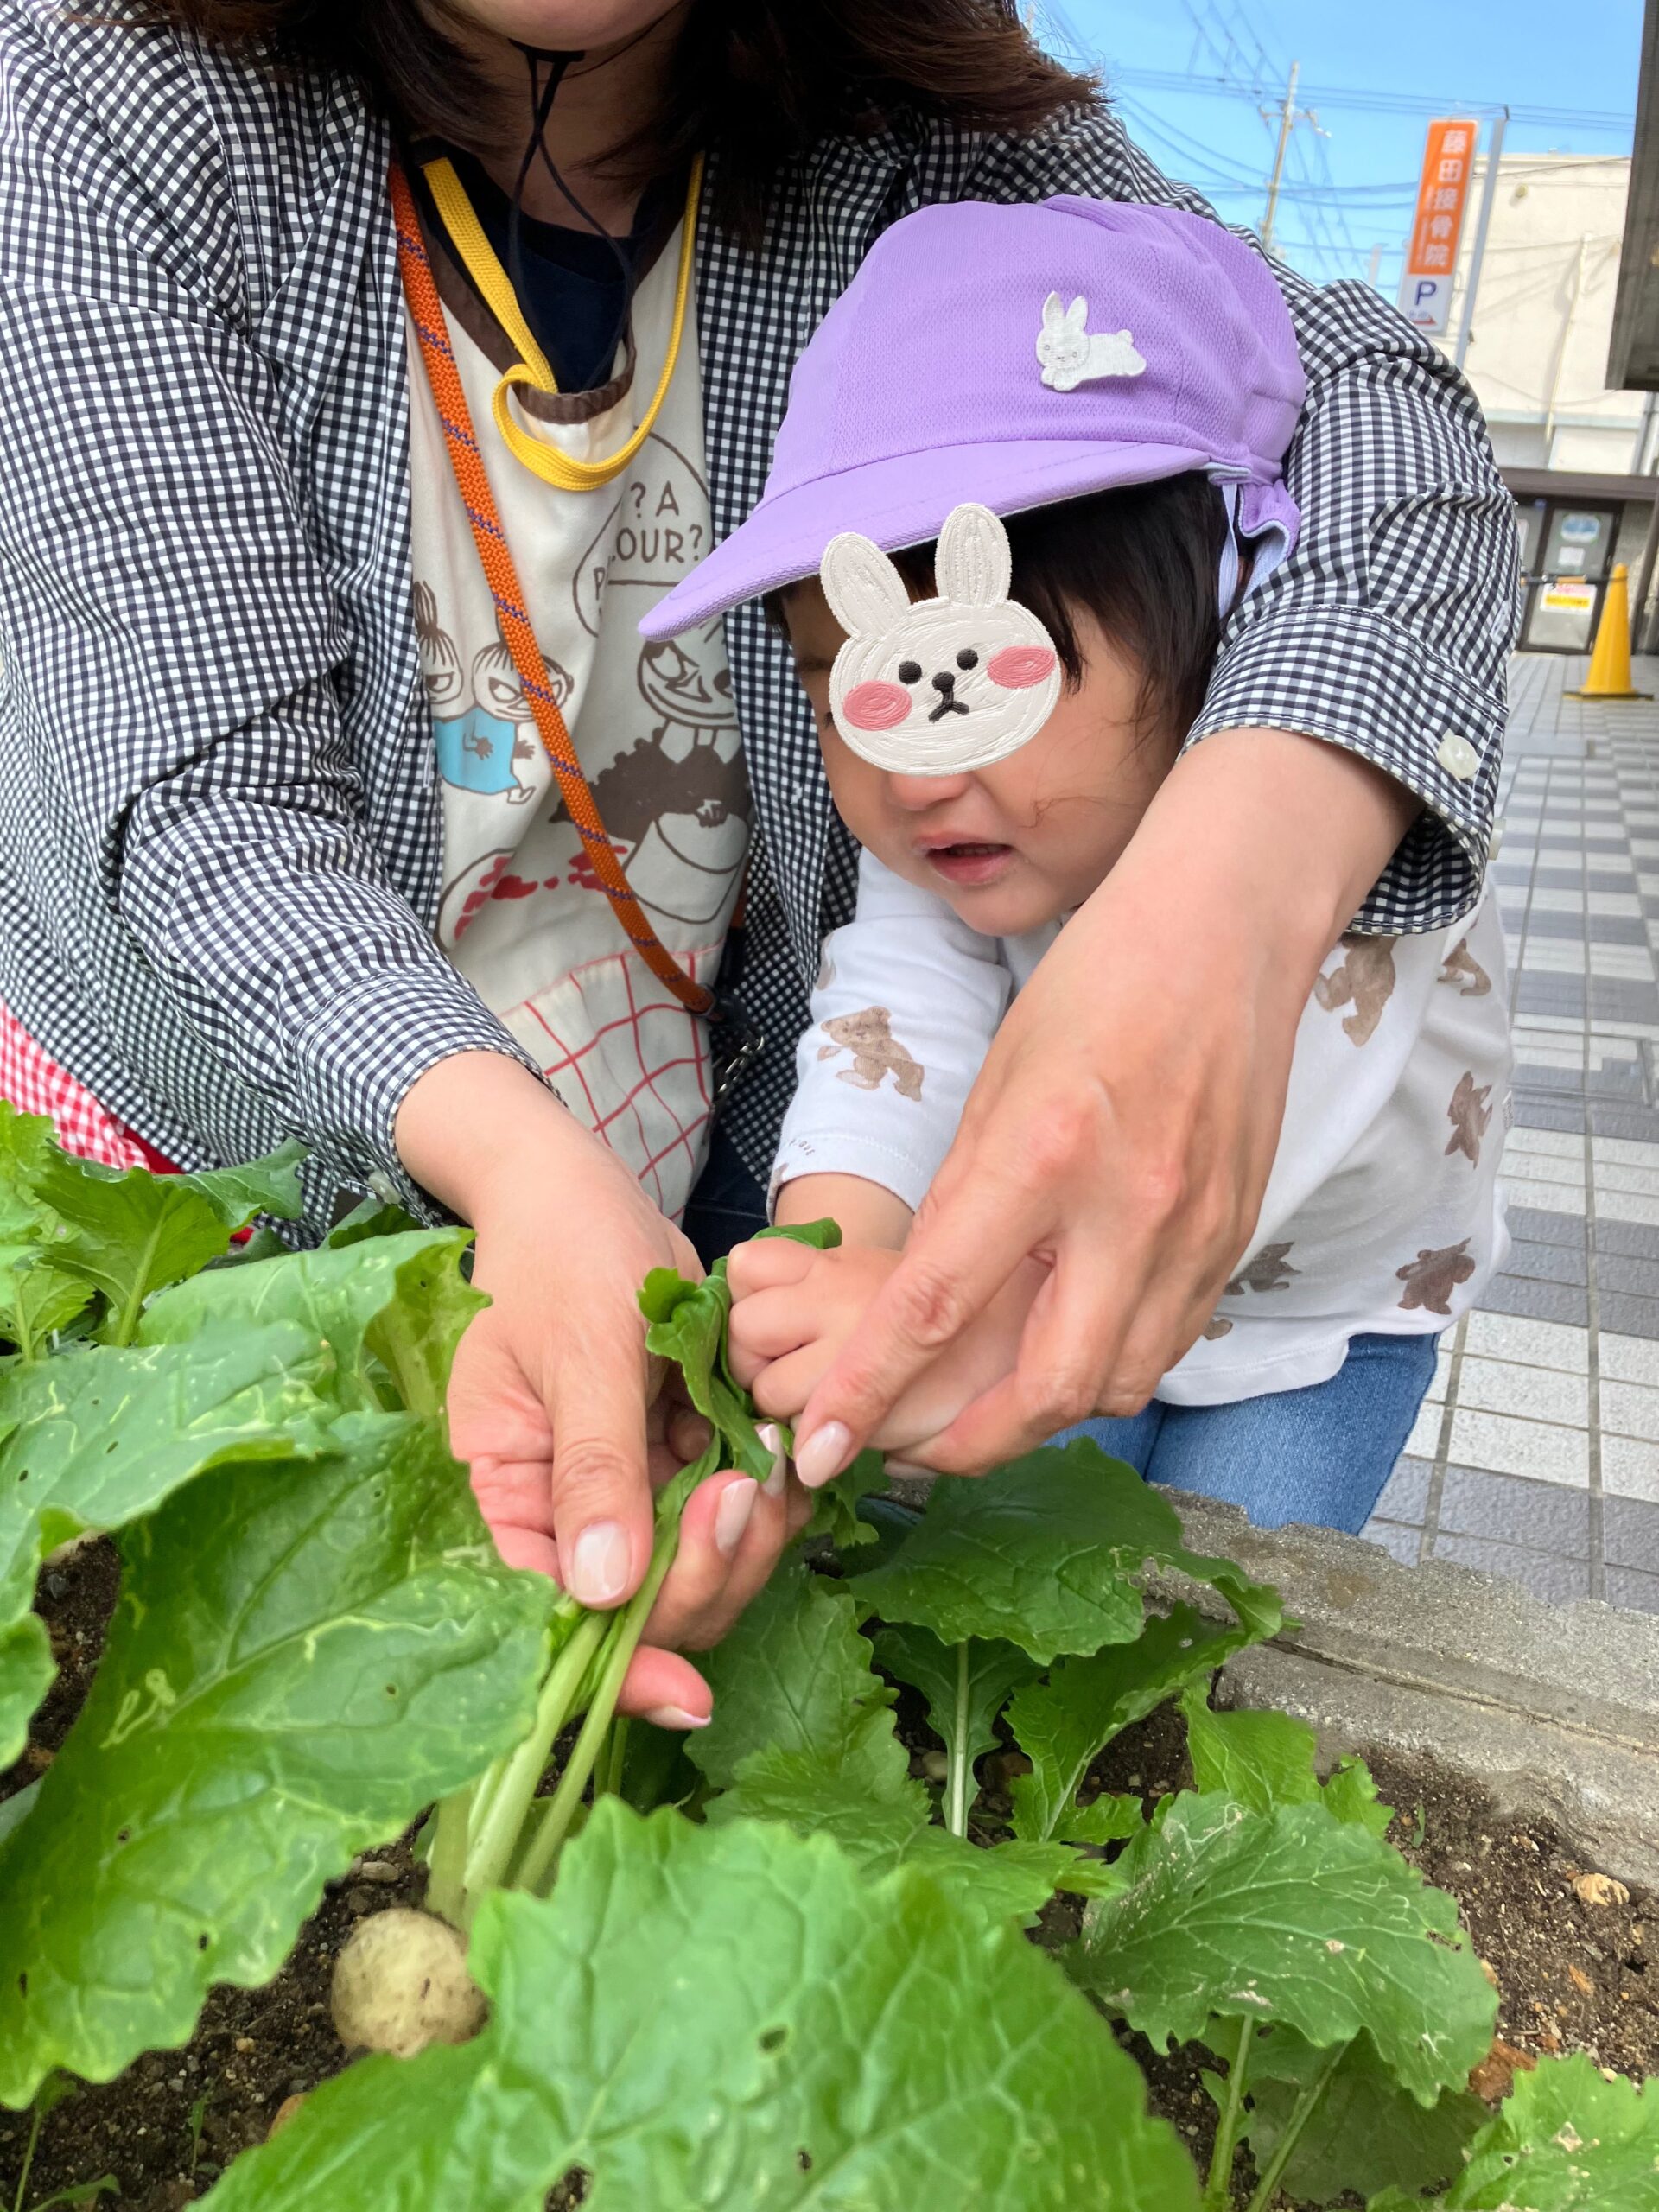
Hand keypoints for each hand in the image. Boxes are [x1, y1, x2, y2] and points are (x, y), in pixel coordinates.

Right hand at [397, 1054, 812, 1723]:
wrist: (590, 1191)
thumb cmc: (564, 1251)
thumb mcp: (580, 1350)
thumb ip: (596, 1467)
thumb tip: (605, 1592)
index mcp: (510, 1492)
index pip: (555, 1609)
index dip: (619, 1663)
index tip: (685, 1692)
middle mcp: (566, 1509)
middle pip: (642, 1606)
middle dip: (708, 1570)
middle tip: (748, 1492)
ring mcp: (629, 1488)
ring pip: (700, 1568)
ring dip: (749, 1538)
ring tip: (772, 1464)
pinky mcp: (677, 1460)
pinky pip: (731, 1515)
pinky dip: (766, 1497)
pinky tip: (782, 1454)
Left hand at [788, 730, 1421, 1481]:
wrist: (1226, 938)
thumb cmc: (1096, 989)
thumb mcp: (995, 1083)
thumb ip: (962, 1198)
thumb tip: (922, 1301)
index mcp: (1042, 1154)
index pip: (937, 1305)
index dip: (869, 1389)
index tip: (815, 1446)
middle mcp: (1127, 1210)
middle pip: (1046, 1388)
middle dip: (965, 1446)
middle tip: (905, 1451)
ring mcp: (1194, 1235)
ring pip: (1115, 1387)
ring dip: (1039, 1416)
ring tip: (979, 1406)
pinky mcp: (1233, 1243)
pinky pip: (1164, 1347)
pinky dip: (1106, 1372)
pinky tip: (1064, 1350)